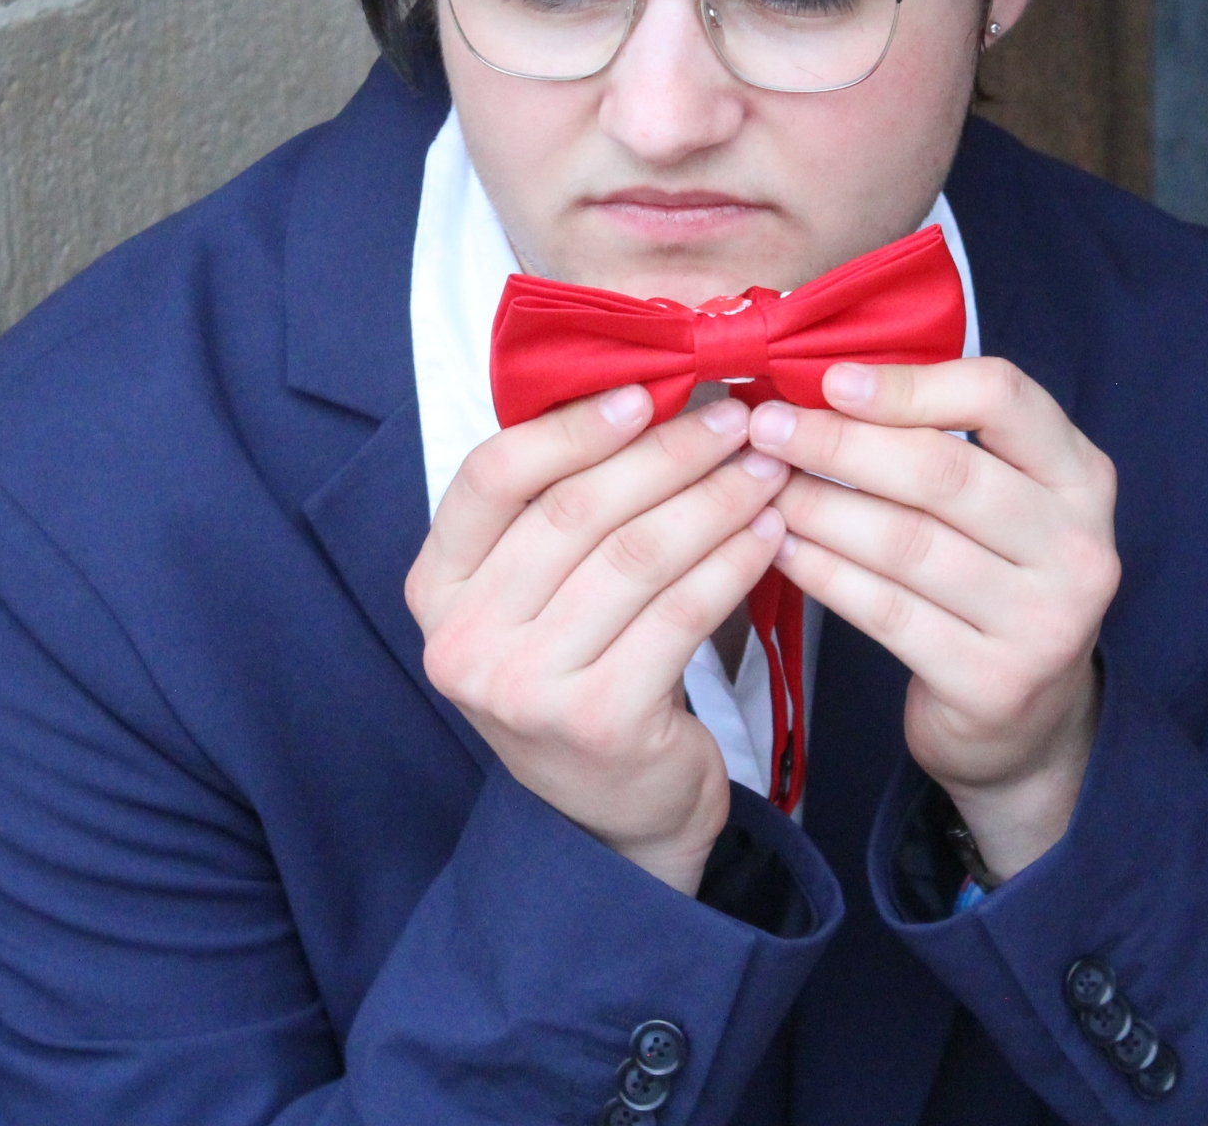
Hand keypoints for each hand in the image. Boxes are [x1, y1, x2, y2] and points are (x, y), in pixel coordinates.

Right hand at [405, 386, 789, 894]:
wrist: (616, 816)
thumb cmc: (583, 674)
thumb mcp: (537, 598)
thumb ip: (556, 511)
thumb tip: (643, 391)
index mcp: (437, 588)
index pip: (492, 477)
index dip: (572, 426)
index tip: (647, 390)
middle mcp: (462, 638)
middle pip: (575, 511)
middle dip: (668, 453)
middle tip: (738, 420)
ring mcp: (524, 686)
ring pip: (635, 556)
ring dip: (714, 499)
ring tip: (767, 467)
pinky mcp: (596, 721)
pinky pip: (680, 615)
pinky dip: (733, 563)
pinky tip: (770, 534)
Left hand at [749, 359, 1118, 882]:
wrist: (1026, 722)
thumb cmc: (992, 581)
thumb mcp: (1002, 502)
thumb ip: (942, 439)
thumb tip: (824, 380)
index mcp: (1083, 477)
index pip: (1003, 398)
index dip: (909, 384)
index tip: (829, 380)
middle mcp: (1078, 545)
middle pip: (943, 472)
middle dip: (840, 444)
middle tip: (767, 430)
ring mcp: (1042, 620)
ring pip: (906, 543)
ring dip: (819, 507)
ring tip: (763, 486)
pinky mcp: (994, 682)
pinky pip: (888, 612)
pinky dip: (826, 574)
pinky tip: (782, 549)